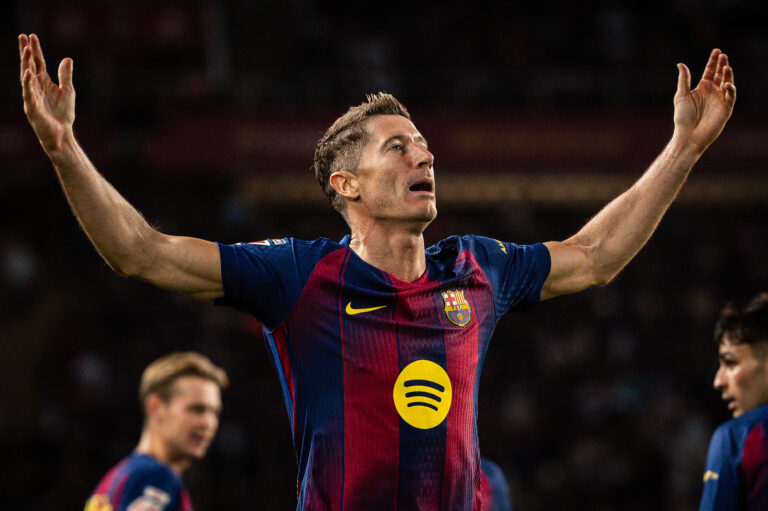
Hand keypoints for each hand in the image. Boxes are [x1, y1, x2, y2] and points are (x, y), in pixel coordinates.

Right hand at [19, 33, 74, 152]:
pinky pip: (29, 93)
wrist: (62, 134)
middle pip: (29, 66)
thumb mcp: (68, 91)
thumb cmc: (63, 114)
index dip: (35, 50)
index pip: (38, 62)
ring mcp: (32, 96)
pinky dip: (28, 83)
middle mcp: (35, 87)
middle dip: (26, 52)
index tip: (32, 35)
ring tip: (27, 50)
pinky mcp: (32, 108)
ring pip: (27, 77)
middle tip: (22, 36)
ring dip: (26, 63)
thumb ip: (65, 75)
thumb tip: (67, 58)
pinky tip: (28, 73)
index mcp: (43, 83)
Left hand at [673, 49, 735, 152]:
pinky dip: (730, 90)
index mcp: (702, 88)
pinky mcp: (726, 109)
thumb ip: (684, 80)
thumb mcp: (681, 96)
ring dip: (728, 75)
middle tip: (723, 56)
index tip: (717, 51)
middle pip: (720, 75)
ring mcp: (720, 100)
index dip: (713, 61)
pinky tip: (727, 84)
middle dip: (722, 65)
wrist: (688, 135)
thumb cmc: (683, 117)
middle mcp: (713, 92)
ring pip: (728, 83)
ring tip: (726, 67)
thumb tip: (680, 64)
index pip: (710, 71)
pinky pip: (730, 97)